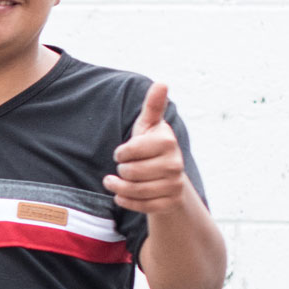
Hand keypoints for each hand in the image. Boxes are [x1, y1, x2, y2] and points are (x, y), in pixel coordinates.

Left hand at [105, 82, 198, 216]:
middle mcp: (175, 163)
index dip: (121, 153)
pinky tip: (121, 195)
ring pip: (134, 190)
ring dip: (118, 187)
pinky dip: (126, 201)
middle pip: (130, 172)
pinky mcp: (170, 202)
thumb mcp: (148, 125)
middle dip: (120, 170)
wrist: (167, 176)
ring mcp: (174, 184)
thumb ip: (153, 106)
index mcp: (167, 141)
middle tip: (122, 168)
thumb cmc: (151, 146)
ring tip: (113, 182)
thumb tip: (162, 83)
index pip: (128, 151)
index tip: (123, 152)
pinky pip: (141, 206)